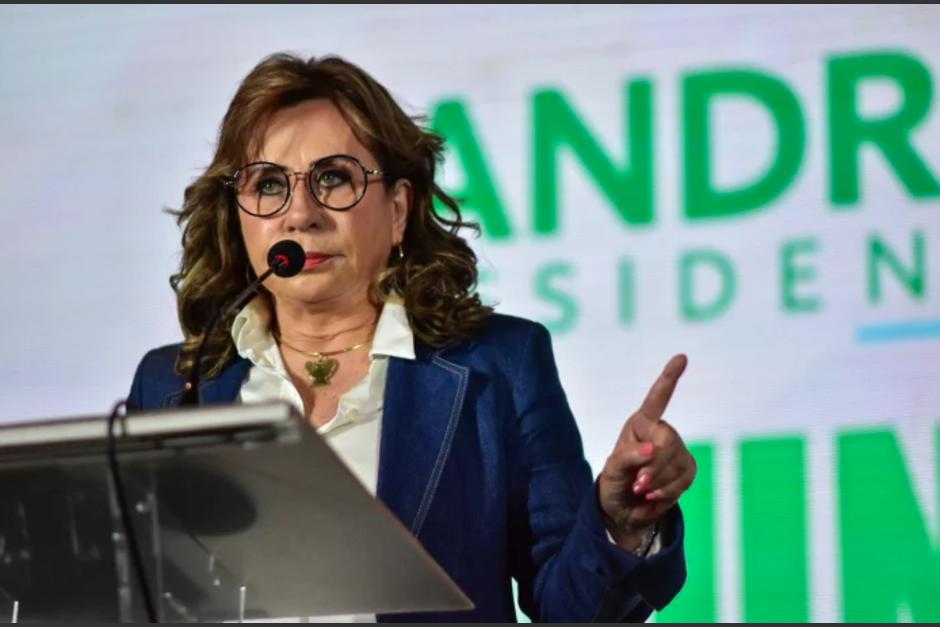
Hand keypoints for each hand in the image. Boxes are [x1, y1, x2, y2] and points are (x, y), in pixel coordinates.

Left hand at [598, 354, 696, 550]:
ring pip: (677, 462)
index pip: (657, 398)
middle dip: (654, 466)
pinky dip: (668, 491)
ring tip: (641, 489)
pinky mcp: (687, 468)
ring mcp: (677, 450)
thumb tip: (652, 449)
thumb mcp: (612, 470)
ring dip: (658, 482)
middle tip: (638, 483)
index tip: (681, 357)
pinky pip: (684, 479)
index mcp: (641, 423)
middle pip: (668, 442)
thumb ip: (628, 457)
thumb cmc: (614, 482)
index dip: (669, 377)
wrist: (624, 509)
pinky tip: (654, 495)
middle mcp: (661, 431)